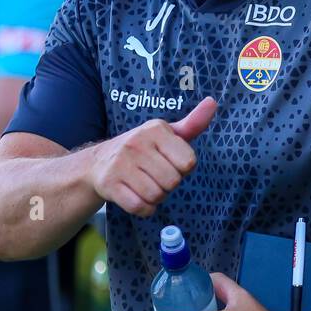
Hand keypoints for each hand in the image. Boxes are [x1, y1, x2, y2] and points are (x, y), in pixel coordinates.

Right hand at [89, 96, 216, 216]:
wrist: (98, 162)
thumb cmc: (143, 148)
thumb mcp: (167, 133)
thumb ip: (193, 124)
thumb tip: (213, 102)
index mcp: (155, 130)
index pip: (189, 162)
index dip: (183, 168)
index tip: (170, 162)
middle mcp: (136, 143)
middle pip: (173, 181)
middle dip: (169, 185)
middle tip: (156, 176)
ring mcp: (120, 164)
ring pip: (156, 195)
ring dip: (156, 198)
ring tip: (146, 185)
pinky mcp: (109, 184)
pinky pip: (139, 207)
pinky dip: (144, 209)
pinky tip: (138, 198)